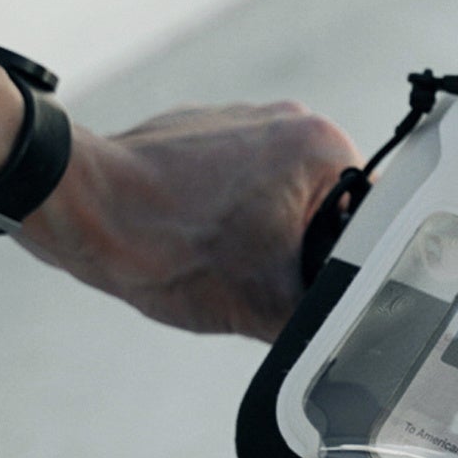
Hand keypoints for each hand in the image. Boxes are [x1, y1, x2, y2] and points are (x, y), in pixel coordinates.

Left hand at [17, 102, 360, 340]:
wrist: (80, 208)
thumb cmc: (168, 245)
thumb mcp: (267, 307)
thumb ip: (326, 319)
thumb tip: (354, 338)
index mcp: (323, 147)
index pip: (378, 217)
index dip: (359, 263)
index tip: (328, 288)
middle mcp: (292, 119)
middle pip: (335, 206)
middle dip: (309, 248)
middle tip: (273, 280)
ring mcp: (246, 119)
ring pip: (290, 196)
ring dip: (272, 233)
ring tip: (231, 259)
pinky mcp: (207, 130)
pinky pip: (248, 180)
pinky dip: (236, 214)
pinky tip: (205, 240)